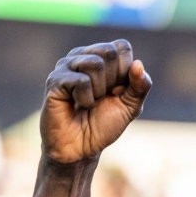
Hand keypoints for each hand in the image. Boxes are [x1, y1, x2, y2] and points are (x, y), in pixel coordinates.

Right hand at [41, 40, 151, 164]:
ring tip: (89, 103)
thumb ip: (140, 86)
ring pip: (94, 63)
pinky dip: (86, 100)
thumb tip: (138, 64)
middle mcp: (81, 56)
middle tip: (101, 98)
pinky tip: (77, 107)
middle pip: (109, 52)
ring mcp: (66, 66)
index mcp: (100, 57)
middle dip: (113, 81)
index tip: (116, 92)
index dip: (126, 72)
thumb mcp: (130, 106)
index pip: (121, 46)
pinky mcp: (55, 80)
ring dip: (99, 92)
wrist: (80, 149)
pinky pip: (81, 81)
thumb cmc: (102, 125)